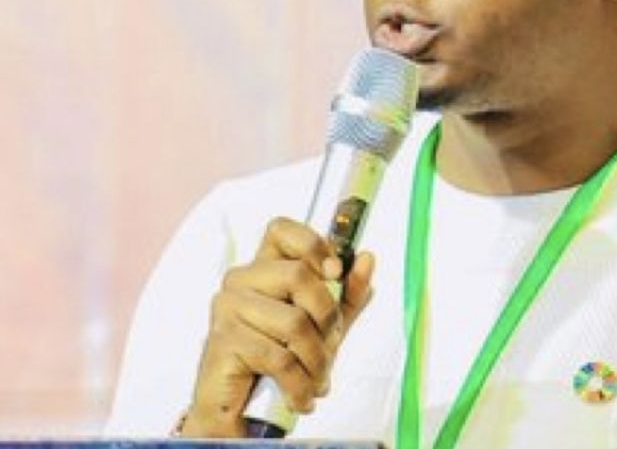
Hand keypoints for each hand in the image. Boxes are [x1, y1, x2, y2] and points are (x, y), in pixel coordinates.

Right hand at [180, 218, 375, 436]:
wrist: (242, 413)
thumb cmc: (281, 363)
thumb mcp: (324, 326)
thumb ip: (347, 293)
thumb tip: (367, 258)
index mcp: (265, 269)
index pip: (281, 229)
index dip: (313, 244)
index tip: (335, 272)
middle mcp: (241, 281)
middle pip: (298, 275)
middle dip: (328, 316)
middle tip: (331, 345)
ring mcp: (227, 308)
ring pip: (294, 322)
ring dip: (318, 359)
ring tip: (318, 380)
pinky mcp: (223, 342)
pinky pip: (279, 358)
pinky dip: (300, 384)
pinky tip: (302, 398)